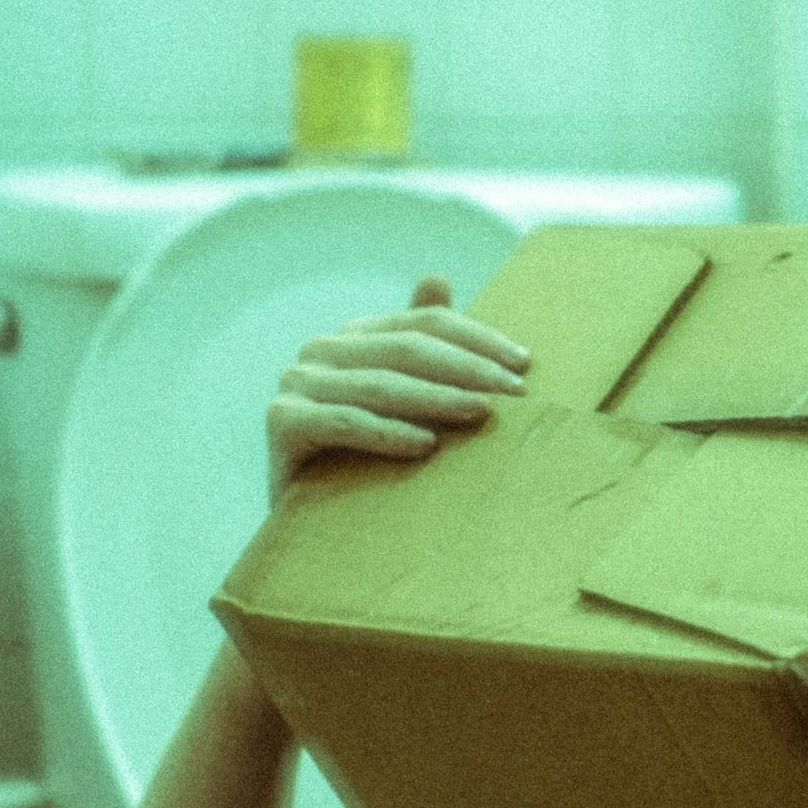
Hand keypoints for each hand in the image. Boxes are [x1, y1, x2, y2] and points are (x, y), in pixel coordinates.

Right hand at [266, 272, 529, 491]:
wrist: (317, 531)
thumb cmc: (372, 463)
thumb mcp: (406, 404)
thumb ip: (421, 346)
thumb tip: (436, 277)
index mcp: (356, 337)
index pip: (425, 323)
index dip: (478, 339)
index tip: (525, 366)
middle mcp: (322, 351)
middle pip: (406, 348)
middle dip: (467, 369)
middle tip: (515, 394)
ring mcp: (297, 383)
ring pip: (381, 384)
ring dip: (437, 398)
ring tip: (483, 413)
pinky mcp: (283, 420)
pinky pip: (345, 422)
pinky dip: (388, 432)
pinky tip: (427, 447)